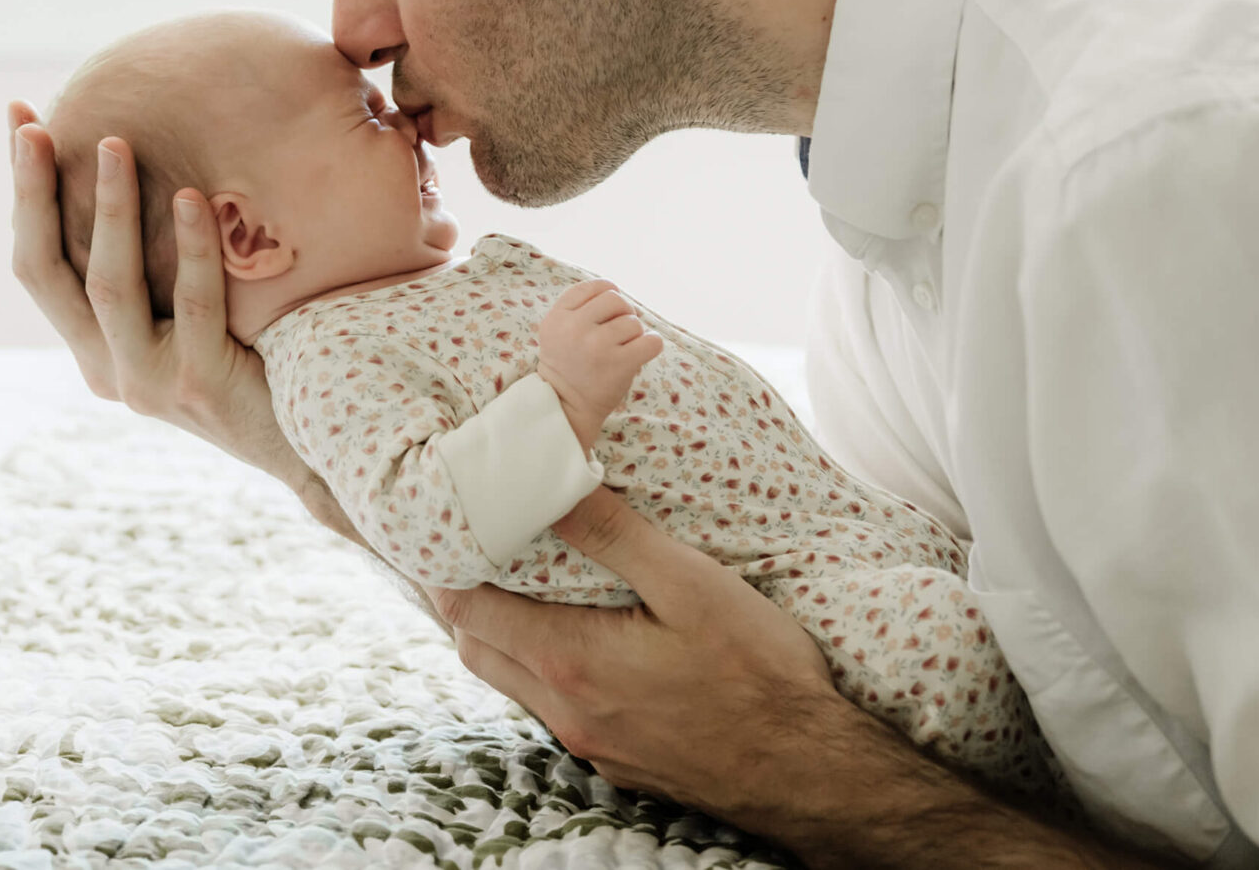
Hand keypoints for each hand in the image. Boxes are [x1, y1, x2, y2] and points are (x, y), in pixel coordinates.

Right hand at [5, 102, 334, 513]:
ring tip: (117, 142)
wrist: (310, 446)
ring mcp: (146, 382)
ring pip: (108, 284)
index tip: (23, 121)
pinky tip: (189, 197)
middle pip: (45, 272)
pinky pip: (192, 302)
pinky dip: (190, 246)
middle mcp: (105, 368)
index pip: (39, 263)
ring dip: (109, 208)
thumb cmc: (260, 363)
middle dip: (34, 192)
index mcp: (95, 348)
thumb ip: (162, 265)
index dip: (25, 193)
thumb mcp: (193, 314)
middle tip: (35, 125)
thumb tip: (159, 162)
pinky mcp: (197, 385)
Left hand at [436, 489, 1174, 868]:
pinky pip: (550, 706)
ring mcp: (589, 741)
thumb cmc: (760, 673)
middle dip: (464, 596)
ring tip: (520, 579)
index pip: (469, 611)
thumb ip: (616, 537)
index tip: (449, 522)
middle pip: (478, 649)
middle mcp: (566, 710)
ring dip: (502, 633)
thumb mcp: (692, 586)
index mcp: (572, 662)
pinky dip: (540, 665)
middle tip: (475, 543)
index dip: (448, 564)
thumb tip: (553, 486)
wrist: (810, 772)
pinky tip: (576, 634)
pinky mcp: (615, 758)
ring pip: (512, 681)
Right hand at [538, 279, 664, 448]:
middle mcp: (574, 328)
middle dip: (623, 313)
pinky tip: (641, 352)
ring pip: (633, 321)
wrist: (565, 407)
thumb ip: (577, 308)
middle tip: (618, 333)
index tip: (608, 312)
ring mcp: (597, 346)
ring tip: (622, 349)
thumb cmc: (568, 366)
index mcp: (557, 317)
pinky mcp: (619, 364)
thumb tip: (615, 291)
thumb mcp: (556, 330)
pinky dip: (652, 344)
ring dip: (634, 334)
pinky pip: (651, 341)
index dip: (607, 294)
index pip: (593, 287)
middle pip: (615, 299)